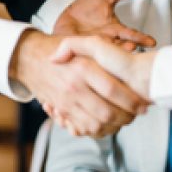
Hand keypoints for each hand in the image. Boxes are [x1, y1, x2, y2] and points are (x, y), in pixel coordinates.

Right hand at [9, 29, 148, 136]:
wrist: (29, 59)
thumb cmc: (59, 48)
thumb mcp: (78, 39)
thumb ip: (98, 46)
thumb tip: (123, 52)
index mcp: (82, 68)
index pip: (113, 91)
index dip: (131, 101)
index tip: (143, 104)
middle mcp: (74, 87)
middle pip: (107, 113)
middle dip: (127, 117)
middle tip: (137, 114)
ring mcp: (66, 102)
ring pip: (96, 125)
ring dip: (114, 126)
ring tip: (125, 119)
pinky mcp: (61, 112)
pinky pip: (82, 129)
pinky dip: (98, 131)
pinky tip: (108, 124)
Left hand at [53, 0, 154, 49]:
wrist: (63, 16)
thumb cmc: (86, 9)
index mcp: (115, 30)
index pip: (131, 35)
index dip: (141, 38)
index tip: (152, 42)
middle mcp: (106, 42)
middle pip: (119, 49)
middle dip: (126, 49)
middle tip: (132, 47)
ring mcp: (92, 48)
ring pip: (102, 56)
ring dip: (108, 56)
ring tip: (113, 56)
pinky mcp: (76, 51)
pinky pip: (82, 56)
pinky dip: (86, 58)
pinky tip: (89, 60)